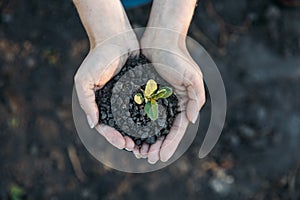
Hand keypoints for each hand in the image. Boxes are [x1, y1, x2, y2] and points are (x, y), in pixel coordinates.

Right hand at [74, 33, 138, 149]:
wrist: (115, 38)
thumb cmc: (98, 57)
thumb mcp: (84, 79)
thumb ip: (87, 102)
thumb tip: (93, 124)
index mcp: (99, 103)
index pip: (104, 126)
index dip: (112, 137)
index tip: (123, 143)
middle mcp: (113, 103)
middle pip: (120, 127)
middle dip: (126, 139)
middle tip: (135, 148)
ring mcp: (126, 97)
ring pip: (133, 120)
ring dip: (138, 133)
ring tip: (146, 142)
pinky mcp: (139, 89)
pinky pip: (143, 106)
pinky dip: (147, 117)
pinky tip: (154, 125)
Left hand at [135, 31, 204, 162]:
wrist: (159, 38)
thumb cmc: (177, 56)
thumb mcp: (192, 76)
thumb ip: (196, 98)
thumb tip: (191, 120)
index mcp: (182, 104)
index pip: (177, 130)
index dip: (170, 145)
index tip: (161, 157)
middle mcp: (169, 105)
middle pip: (163, 132)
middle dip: (156, 147)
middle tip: (147, 159)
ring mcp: (156, 101)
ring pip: (150, 126)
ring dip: (145, 141)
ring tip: (137, 153)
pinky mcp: (143, 94)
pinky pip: (138, 113)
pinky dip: (135, 126)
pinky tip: (129, 135)